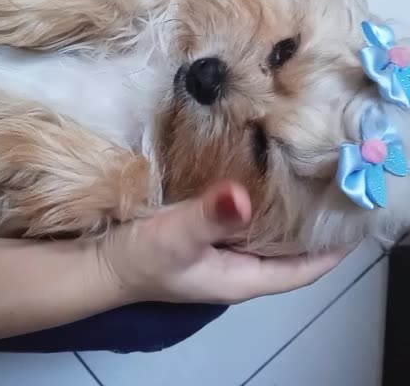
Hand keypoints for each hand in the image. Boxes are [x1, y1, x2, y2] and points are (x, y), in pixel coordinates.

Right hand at [95, 182, 350, 304]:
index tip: (352, 219)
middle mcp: (237, 264)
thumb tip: (243, 195)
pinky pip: (243, 218)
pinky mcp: (205, 232)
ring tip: (305, 174)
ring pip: (266, 232)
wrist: (100, 258)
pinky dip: (257, 201)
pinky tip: (258, 174)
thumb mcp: (175, 238)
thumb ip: (208, 217)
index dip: (330, 252)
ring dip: (286, 211)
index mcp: (241, 277)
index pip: (301, 271)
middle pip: (289, 250)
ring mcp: (220, 248)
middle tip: (331, 184)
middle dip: (313, 226)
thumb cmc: (139, 257)